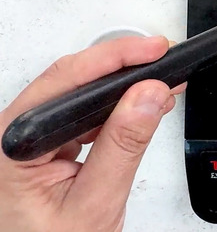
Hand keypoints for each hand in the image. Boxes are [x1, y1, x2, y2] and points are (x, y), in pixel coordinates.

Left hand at [0, 36, 183, 231]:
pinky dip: (114, 108)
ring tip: (160, 83)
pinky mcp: (46, 149)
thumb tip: (147, 95)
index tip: (153, 51)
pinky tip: (138, 107)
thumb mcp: (96, 201)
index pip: (68, 81)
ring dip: (122, 87)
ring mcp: (31, 143)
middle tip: (164, 57)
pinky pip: (81, 116)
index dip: (115, 58)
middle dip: (123, 66)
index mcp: (17, 145)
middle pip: (71, 80)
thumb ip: (123, 146)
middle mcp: (16, 137)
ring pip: (78, 96)